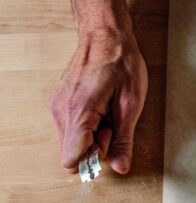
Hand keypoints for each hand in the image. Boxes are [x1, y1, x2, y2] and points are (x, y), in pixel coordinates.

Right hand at [49, 27, 147, 174]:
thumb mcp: (132, 104)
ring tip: (108, 111)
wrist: (105, 34)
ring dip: (92, 135)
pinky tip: (101, 106)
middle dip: (95, 145)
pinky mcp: (59, 102)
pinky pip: (71, 128)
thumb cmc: (122, 63)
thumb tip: (120, 167)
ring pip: (72, 141)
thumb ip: (123, 139)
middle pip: (72, 153)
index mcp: (79, 112)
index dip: (96, 156)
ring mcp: (57, 106)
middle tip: (113, 120)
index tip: (111, 134)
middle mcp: (61, 111)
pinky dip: (87, 124)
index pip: (73, 159)